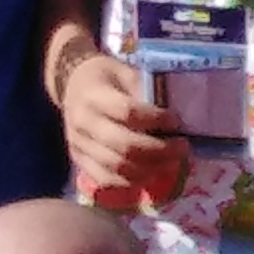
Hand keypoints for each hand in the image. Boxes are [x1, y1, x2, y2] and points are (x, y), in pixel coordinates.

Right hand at [55, 42, 190, 209]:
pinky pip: (106, 179)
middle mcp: (83, 122)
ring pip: (116, 167)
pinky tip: (150, 173)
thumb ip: (145, 89)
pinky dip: (131, 182)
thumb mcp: (124, 71)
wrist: (72, 85)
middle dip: (159, 150)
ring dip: (149, 169)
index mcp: (94, 95)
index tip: (176, 121)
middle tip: (182, 147)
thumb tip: (173, 114)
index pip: (127, 112)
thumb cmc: (105, 77)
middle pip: (124, 145)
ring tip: (171, 162)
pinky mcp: (78, 160)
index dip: (155, 119)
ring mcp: (78, 144)